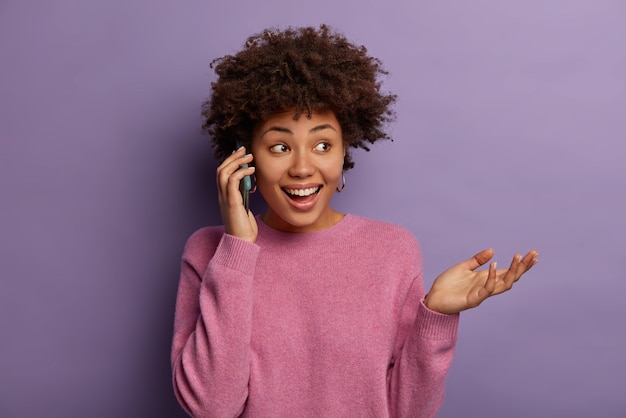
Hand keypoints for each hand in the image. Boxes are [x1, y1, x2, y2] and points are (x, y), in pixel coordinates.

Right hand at [216, 146, 257, 242]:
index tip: (241, 154)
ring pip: (223, 172)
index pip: (222, 174)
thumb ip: (243, 197)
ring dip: (236, 162)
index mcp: (224, 196)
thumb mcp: (244, 208)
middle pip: (221, 169)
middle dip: (232, 157)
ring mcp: (225, 199)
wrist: (241, 242)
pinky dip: (241, 173)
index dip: (230, 162)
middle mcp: (222, 196)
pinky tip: (251, 170)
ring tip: (248, 156)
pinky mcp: (232, 202)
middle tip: (244, 150)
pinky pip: (232, 181)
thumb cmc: (244, 228)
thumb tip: (249, 187)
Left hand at [424, 248, 538, 314]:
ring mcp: (482, 294)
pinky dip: (491, 278)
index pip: (508, 271)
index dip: (521, 264)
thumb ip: (477, 260)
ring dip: (512, 272)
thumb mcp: (463, 268)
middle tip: (534, 255)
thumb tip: (492, 250)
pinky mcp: (473, 299)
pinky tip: (493, 265)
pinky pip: (487, 290)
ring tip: (517, 257)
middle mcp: (487, 286)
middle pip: (511, 278)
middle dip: (523, 267)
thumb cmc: (447, 285)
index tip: (533, 254)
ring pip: (504, 285)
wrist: (433, 298)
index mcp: (486, 278)